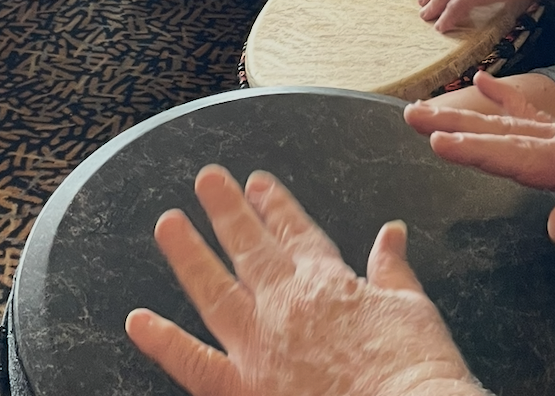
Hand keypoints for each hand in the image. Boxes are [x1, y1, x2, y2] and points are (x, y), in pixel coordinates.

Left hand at [125, 165, 484, 395]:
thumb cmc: (417, 368)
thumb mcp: (413, 306)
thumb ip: (392, 267)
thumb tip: (391, 232)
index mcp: (328, 282)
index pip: (295, 233)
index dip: (275, 205)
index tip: (258, 183)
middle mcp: (286, 304)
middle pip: (250, 247)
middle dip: (227, 210)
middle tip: (207, 180)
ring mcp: (260, 346)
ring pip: (214, 290)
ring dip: (188, 254)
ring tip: (167, 222)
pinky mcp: (245, 388)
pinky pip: (196, 364)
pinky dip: (165, 344)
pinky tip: (138, 321)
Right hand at [405, 73, 554, 264]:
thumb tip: (551, 225)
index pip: (516, 158)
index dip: (474, 152)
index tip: (436, 143)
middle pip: (502, 133)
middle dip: (454, 125)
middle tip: (411, 115)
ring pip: (510, 123)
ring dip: (467, 115)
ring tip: (428, 106)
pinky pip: (533, 116)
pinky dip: (506, 100)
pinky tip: (485, 83)